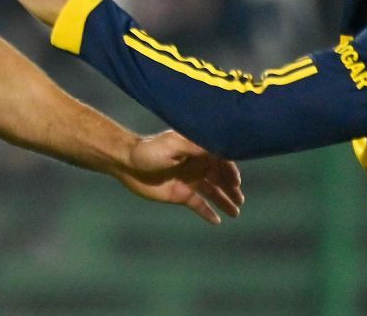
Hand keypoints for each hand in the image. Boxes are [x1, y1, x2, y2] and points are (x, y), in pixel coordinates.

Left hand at [117, 130, 243, 224]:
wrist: (127, 164)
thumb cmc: (149, 150)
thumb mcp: (173, 144)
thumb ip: (196, 145)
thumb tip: (219, 148)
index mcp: (197, 150)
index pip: (221, 160)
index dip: (231, 170)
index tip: (236, 182)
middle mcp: (197, 165)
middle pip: (220, 178)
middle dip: (232, 188)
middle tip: (240, 200)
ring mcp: (190, 180)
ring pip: (213, 192)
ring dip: (225, 201)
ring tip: (235, 213)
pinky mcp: (180, 194)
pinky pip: (199, 204)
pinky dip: (208, 212)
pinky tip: (217, 221)